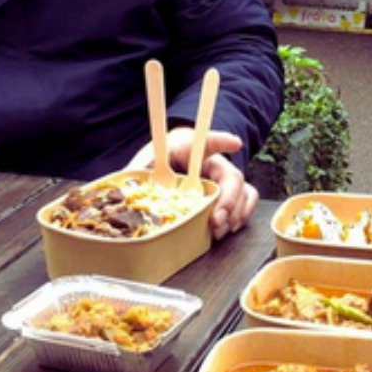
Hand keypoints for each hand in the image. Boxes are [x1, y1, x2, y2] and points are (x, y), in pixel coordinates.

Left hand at [127, 128, 257, 237]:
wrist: (166, 166)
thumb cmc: (157, 161)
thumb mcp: (144, 164)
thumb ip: (138, 172)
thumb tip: (124, 188)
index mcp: (190, 148)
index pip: (207, 140)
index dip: (222, 141)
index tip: (234, 144)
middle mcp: (212, 161)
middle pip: (231, 176)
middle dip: (228, 200)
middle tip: (215, 220)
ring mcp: (223, 177)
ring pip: (243, 191)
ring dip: (235, 213)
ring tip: (218, 231)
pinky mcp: (229, 192)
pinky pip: (247, 200)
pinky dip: (241, 215)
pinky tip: (228, 228)